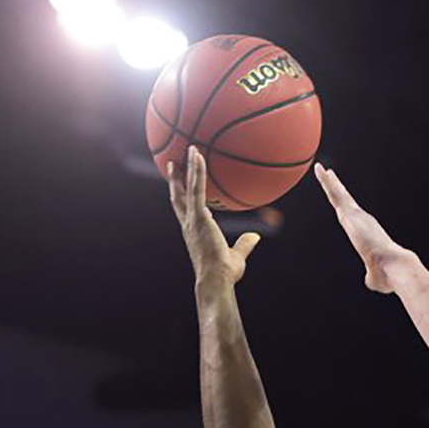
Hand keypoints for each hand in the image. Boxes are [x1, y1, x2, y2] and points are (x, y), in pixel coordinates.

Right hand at [168, 147, 258, 285]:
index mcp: (194, 232)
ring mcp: (192, 219)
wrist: (216, 279)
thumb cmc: (224, 274)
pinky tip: (198, 155)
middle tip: (172, 165)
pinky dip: (197, 171)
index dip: (182, 198)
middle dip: (175, 180)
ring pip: (187, 188)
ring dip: (187, 167)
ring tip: (189, 149)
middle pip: (178, 197)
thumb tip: (256, 236)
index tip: (183, 186)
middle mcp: (189, 224)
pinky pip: (197, 188)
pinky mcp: (198, 216)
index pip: (185, 211)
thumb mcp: (237, 257)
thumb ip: (244, 244)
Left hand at [314, 163, 419, 292]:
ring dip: (329, 181)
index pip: (352, 217)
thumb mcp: (375, 277)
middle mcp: (362, 221)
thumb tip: (370, 281)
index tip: (342, 198)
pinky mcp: (351, 214)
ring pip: (339, 194)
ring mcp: (356, 216)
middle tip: (329, 175)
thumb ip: (370, 277)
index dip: (346, 206)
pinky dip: (328, 182)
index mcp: (366, 232)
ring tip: (319, 169)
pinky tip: (320, 171)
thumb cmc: (388, 275)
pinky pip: (336, 194)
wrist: (394, 267)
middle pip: (344, 201)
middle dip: (336, 188)